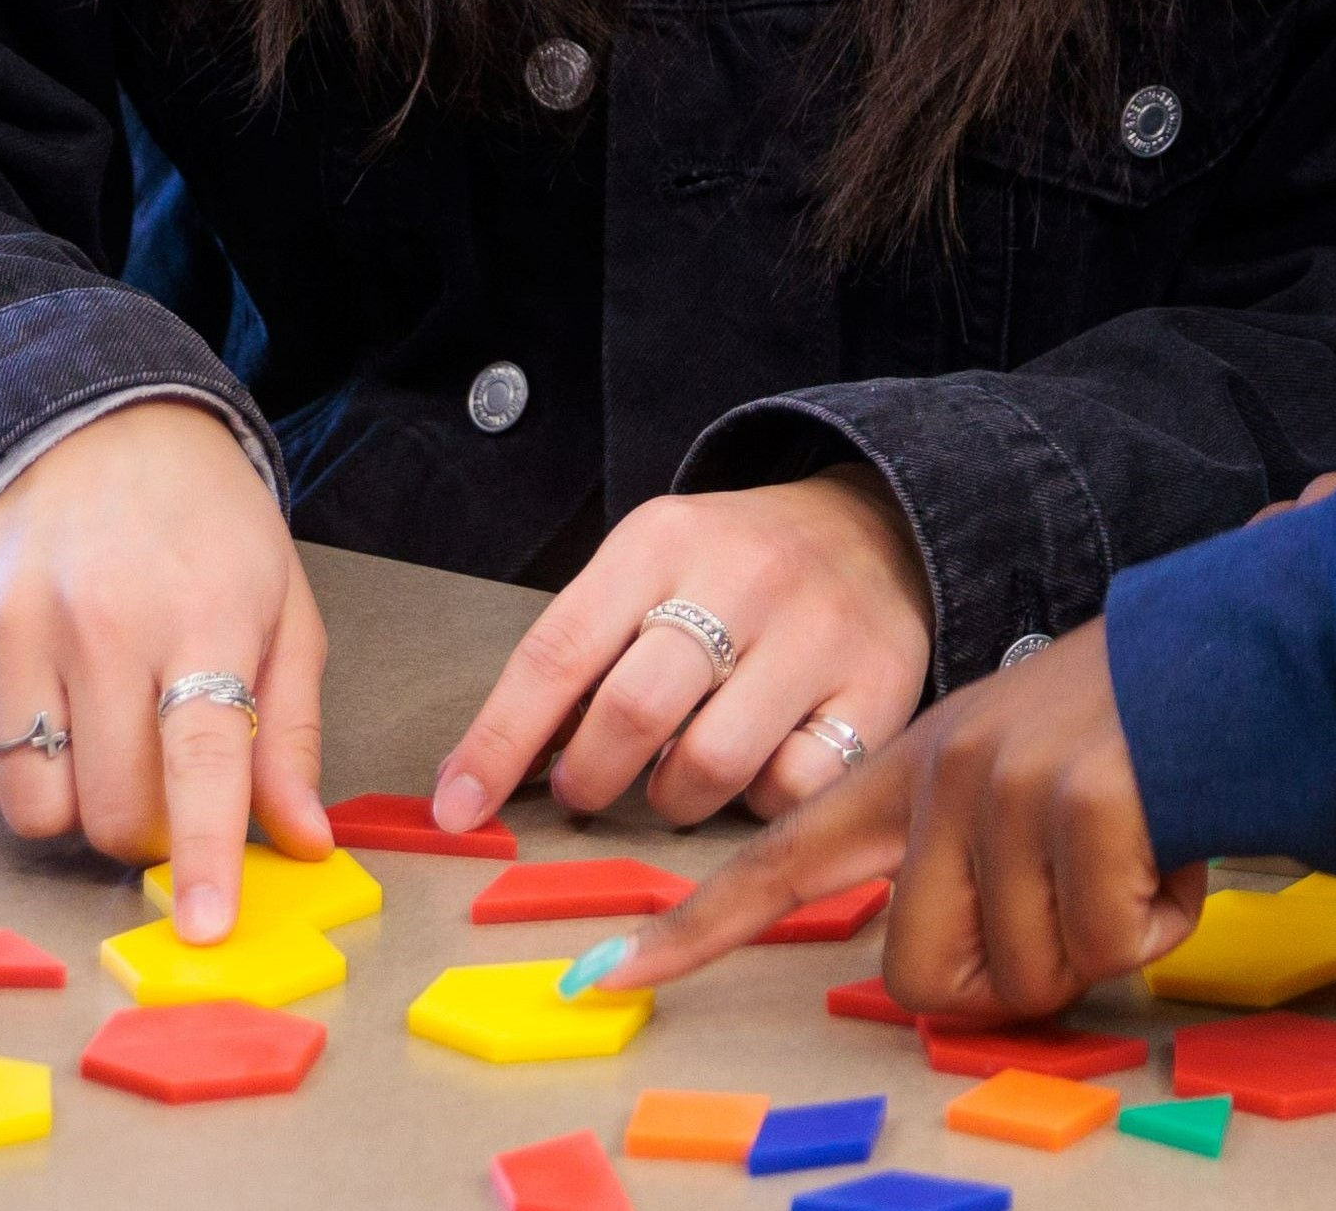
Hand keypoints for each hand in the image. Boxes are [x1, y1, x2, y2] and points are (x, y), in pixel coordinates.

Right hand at [0, 401, 331, 941]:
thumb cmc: (203, 526)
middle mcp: (96, 621)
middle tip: (165, 788)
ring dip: (73, 806)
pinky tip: (44, 718)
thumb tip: (302, 841)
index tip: (205, 928)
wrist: (91, 422)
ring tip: (100, 742)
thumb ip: (289, 731)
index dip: (204, 855)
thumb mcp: (281, 608)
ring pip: (32, 808)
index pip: (201, 761)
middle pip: (110, 809)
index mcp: (199, 612)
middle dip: (147, 832)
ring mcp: (11, 626)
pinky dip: (9, 774)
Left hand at [438, 475, 932, 832]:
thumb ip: (578, 655)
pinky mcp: (878, 688)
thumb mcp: (646, 569)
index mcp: (661, 541)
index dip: (497, 742)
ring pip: (711, 765)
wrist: (876, 528)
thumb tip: (485, 770)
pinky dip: (761, 799)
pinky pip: (793, 787)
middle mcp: (742, 578)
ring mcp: (817, 633)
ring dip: (673, 799)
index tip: (457, 807)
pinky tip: (761, 767)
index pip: (557, 652)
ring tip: (677, 776)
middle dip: (590, 779)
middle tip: (586, 789)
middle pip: (633, 713)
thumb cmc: (732, 568)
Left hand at [595, 619, 1181, 1024]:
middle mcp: (942, 776)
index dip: (694, 931)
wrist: (1232, 653)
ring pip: (1023, 977)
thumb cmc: (1129, 744)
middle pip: (920, 976)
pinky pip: (1108, 947)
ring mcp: (1008, 786)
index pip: (779, 862)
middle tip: (1076, 912)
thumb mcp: (1016, 781)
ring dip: (1099, 947)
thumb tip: (946, 988)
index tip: (608, 976)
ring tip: (1131, 860)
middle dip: (1010, 982)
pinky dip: (1157, 923)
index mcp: (909, 773)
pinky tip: (1171, 851)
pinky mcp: (1082, 801)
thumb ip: (960, 868)